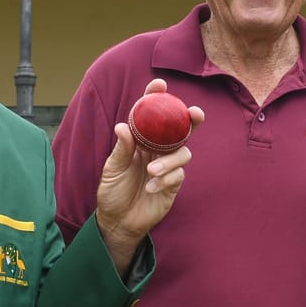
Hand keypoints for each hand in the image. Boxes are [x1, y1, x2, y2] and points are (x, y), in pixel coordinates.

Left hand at [95, 79, 200, 273]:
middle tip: (194, 112)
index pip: (150, 115)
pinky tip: (151, 186)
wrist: (118, 221)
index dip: (156, 98)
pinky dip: (166, 179)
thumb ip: (120, 150)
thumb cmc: (113, 192)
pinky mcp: (173, 184)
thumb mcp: (111, 170)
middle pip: (179, 128)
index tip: (159, 84)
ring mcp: (168, 166)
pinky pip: (178, 175)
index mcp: (141, 141)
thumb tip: (123, 127)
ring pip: (183, 152)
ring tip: (150, 171)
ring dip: (169, 160)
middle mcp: (157, 149)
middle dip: (189, 117)